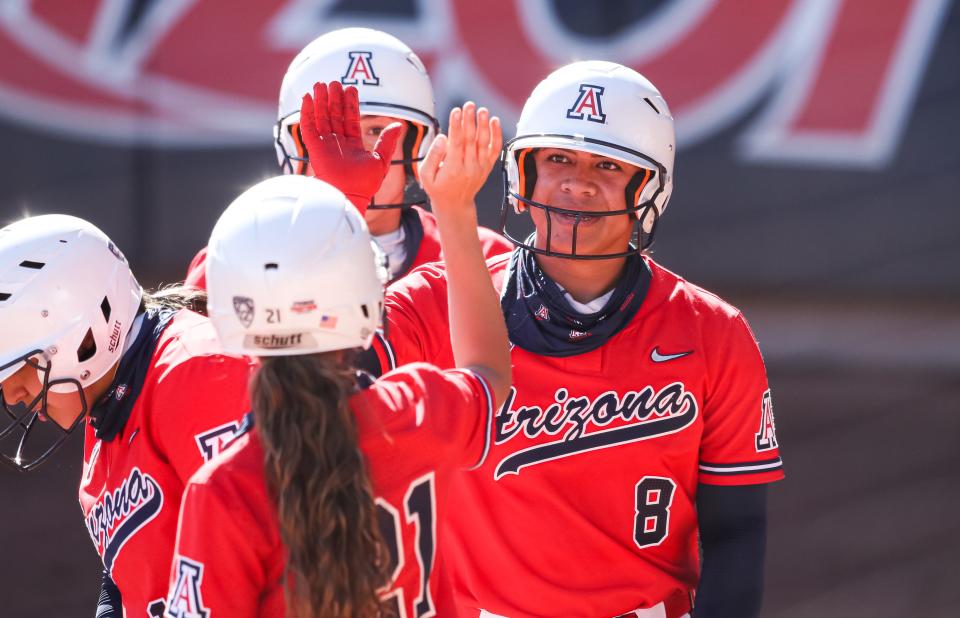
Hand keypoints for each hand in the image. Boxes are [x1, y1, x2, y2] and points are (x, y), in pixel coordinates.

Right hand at [299, 81, 403, 213]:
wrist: (349, 196)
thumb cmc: (365, 185)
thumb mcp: (381, 161)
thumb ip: (387, 142)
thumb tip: (398, 125)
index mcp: (353, 145)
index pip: (350, 120)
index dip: (350, 104)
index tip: (351, 89)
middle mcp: (337, 144)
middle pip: (334, 116)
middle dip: (334, 99)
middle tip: (334, 82)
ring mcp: (325, 146)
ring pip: (321, 118)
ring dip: (320, 101)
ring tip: (320, 84)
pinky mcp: (314, 149)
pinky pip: (308, 127)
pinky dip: (307, 113)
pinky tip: (308, 98)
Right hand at [419, 102, 501, 215]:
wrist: (456, 205)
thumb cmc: (438, 188)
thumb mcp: (426, 176)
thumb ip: (432, 156)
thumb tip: (442, 138)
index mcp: (452, 169)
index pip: (456, 143)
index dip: (456, 126)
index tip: (456, 111)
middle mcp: (469, 167)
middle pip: (471, 140)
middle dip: (470, 121)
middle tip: (469, 105)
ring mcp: (480, 167)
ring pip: (484, 143)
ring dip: (484, 125)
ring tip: (482, 110)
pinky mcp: (487, 166)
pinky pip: (495, 149)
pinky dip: (497, 135)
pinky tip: (495, 121)